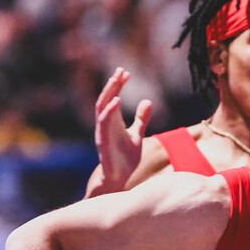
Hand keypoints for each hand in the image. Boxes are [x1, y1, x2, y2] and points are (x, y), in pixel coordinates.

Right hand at [88, 68, 151, 195]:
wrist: (120, 178)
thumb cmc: (125, 158)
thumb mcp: (138, 135)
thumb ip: (142, 119)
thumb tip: (148, 101)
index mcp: (114, 121)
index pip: (114, 98)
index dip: (119, 85)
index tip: (126, 72)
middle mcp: (106, 124)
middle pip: (106, 98)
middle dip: (112, 84)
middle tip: (120, 70)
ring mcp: (103, 131)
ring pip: (101, 107)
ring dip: (109, 93)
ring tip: (116, 80)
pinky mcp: (103, 140)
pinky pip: (103, 122)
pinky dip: (109, 110)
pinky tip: (117, 100)